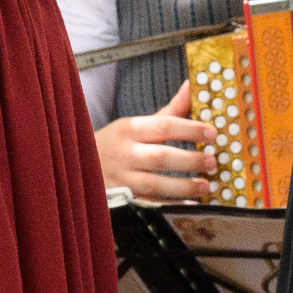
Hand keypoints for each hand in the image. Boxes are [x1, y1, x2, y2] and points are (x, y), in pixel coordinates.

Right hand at [95, 90, 212, 203]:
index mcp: (129, 130)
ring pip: (156, 185)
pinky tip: (190, 205)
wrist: (78, 167)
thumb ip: (169, 111)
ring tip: (206, 186)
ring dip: (184, 186)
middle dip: (190, 160)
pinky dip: (172, 206)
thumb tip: (192, 86)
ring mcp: (122, 179)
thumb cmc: (117, 144)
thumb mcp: (136, 125)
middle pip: (161, 157)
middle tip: (212, 161)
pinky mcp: (123, 200)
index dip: (191, 129)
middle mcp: (124, 154)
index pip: (163, 126)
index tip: (213, 134)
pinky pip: (151, 205)